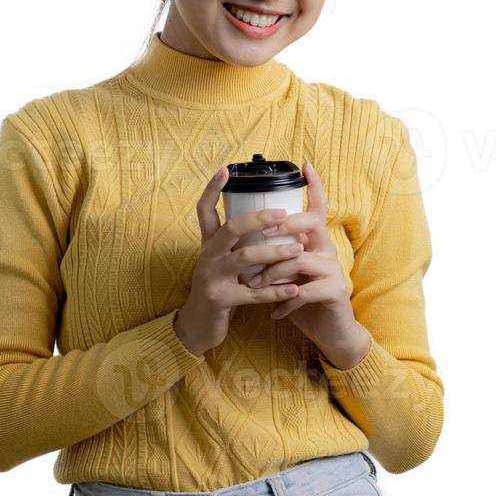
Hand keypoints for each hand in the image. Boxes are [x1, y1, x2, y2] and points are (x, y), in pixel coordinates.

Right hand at [174, 167, 309, 355]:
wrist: (198, 326)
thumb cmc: (218, 289)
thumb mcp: (221, 262)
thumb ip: (236, 244)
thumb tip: (268, 220)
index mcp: (209, 244)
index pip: (204, 210)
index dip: (212, 189)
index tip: (226, 169)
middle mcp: (208, 256)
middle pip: (231, 228)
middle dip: (258, 219)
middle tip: (283, 214)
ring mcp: (212, 277)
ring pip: (245, 258)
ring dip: (274, 253)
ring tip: (298, 250)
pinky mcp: (220, 299)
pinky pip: (252, 293)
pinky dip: (275, 291)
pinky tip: (293, 289)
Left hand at [245, 161, 365, 361]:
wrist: (330, 334)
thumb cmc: (303, 300)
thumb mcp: (288, 274)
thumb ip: (275, 256)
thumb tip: (244, 241)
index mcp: (315, 242)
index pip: (317, 208)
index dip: (315, 186)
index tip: (305, 164)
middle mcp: (327, 251)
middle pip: (310, 223)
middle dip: (282, 225)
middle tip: (261, 236)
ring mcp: (334, 271)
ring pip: (299, 259)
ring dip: (272, 272)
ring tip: (254, 287)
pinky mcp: (335, 292)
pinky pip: (303, 291)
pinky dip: (284, 302)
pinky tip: (274, 312)